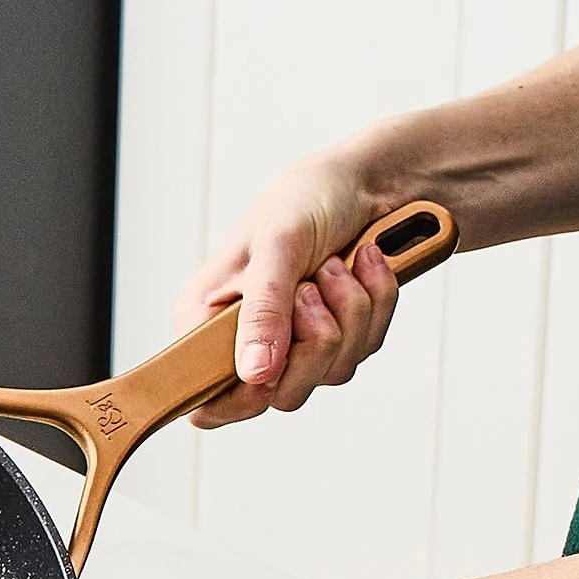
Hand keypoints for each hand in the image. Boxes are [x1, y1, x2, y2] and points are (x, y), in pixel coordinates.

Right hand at [182, 154, 402, 427]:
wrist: (369, 180)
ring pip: (328, 373)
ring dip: (350, 313)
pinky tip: (364, 268)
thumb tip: (253, 373)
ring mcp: (291, 342)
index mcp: (204, 321)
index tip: (270, 371)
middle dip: (314, 339)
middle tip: (312, 288)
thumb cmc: (307, 198)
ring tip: (340, 264)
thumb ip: (262, 313)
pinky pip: (361, 351)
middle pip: (278, 394)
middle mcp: (243, 340)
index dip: (238, 399)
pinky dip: (374, 306)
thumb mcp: (278, 248)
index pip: (205, 398)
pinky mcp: (334, 337)